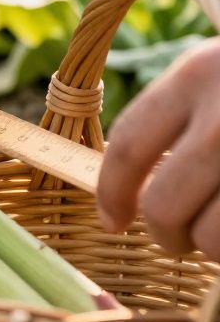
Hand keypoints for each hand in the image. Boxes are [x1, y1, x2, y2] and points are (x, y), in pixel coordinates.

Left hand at [99, 38, 219, 257]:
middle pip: (163, 207)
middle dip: (166, 234)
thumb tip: (139, 179)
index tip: (111, 221)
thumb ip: (182, 111)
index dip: (111, 193)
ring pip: (211, 239)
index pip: (128, 146)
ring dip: (211, 246)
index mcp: (197, 75)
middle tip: (178, 238)